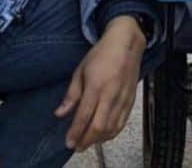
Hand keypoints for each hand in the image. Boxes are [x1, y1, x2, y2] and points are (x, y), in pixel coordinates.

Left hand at [55, 16, 145, 151]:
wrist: (126, 44)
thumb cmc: (101, 55)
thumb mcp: (80, 70)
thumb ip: (71, 95)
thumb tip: (60, 114)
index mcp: (96, 86)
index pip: (84, 115)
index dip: (75, 132)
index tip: (68, 142)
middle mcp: (111, 94)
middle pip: (99, 126)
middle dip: (86, 140)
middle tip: (76, 147)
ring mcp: (123, 98)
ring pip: (112, 128)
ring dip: (99, 139)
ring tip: (87, 142)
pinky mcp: (131, 100)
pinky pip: (122, 123)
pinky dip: (112, 133)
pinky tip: (103, 135)